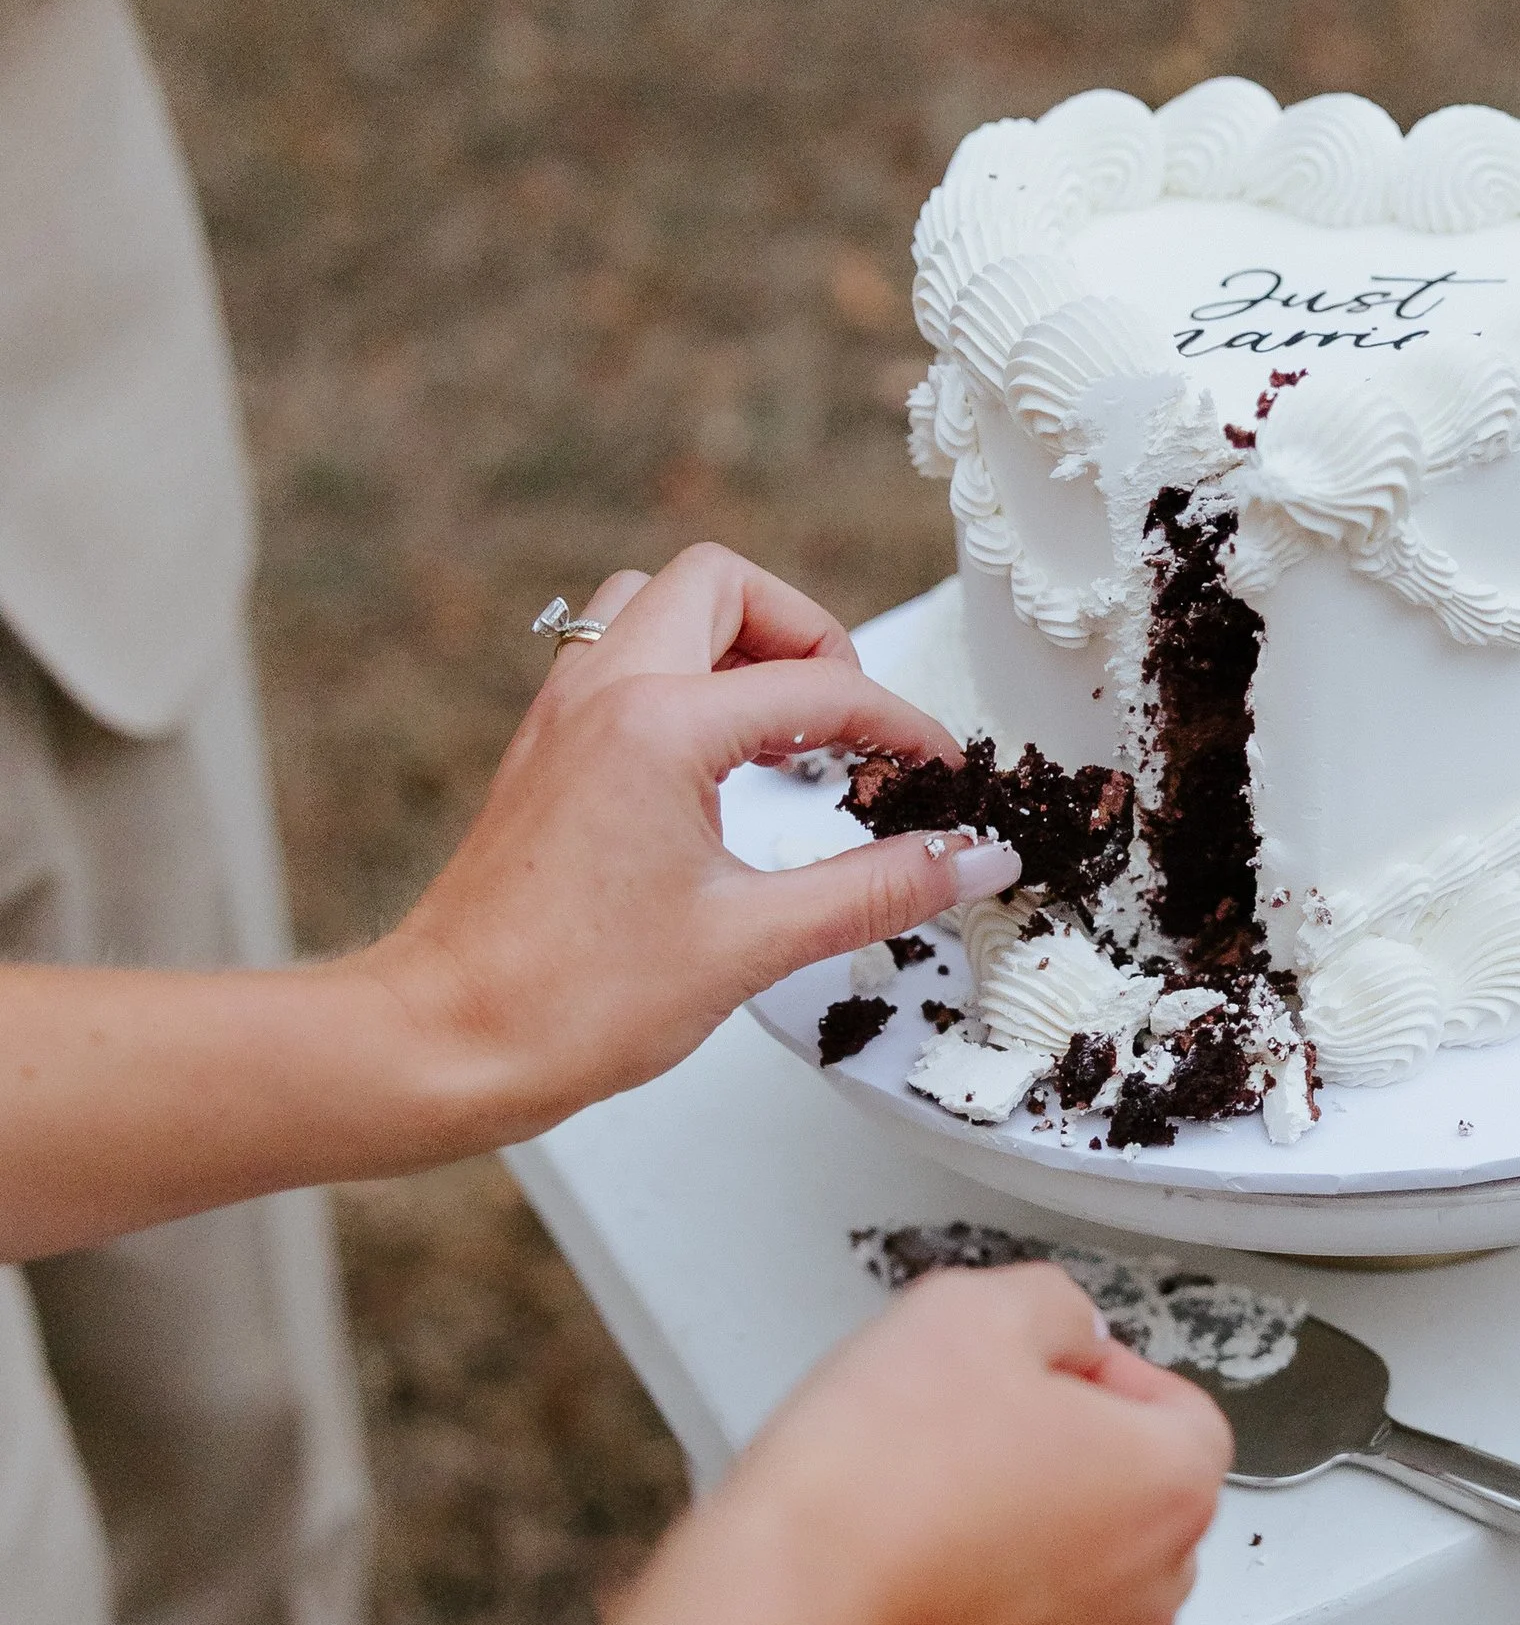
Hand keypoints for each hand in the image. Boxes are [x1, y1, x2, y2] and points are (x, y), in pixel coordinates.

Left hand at [366, 543, 1015, 1141]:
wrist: (446, 1039)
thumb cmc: (567, 999)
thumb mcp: (752, 944)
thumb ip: (875, 890)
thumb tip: (969, 861)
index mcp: (658, 725)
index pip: (818, 687)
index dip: (900, 726)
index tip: (941, 770)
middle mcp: (602, 695)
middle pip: (723, 584)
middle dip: (805, 632)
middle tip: (849, 719)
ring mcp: (562, 716)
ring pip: (657, 604)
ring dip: (733, 640)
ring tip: (786, 726)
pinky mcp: (544, 751)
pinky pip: (618, 661)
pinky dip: (683, 679)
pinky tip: (720, 764)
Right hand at [728, 1266, 1232, 1624]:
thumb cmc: (874, 1486)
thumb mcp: (969, 1311)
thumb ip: (1050, 1306)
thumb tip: (1062, 1330)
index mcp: (1168, 1488)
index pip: (1177, 1409)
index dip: (1095, 1374)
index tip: (1029, 1371)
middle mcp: (1146, 1598)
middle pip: (1128, 1505)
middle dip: (1058, 1463)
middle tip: (961, 1436)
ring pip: (1067, 1589)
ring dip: (1013, 1547)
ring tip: (917, 1511)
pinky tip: (896, 1586)